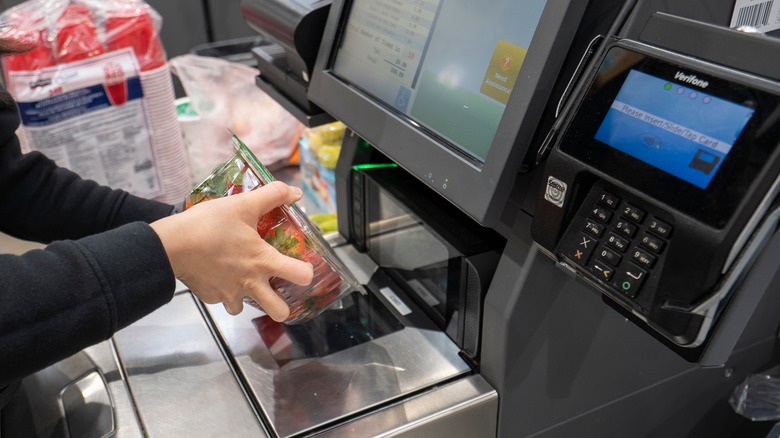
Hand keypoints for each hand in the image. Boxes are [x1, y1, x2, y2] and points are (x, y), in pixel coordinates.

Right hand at [150, 181, 313, 320]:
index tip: (302, 267)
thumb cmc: (208, 225)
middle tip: (276, 290)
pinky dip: (222, 290)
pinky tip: (216, 273)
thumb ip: (272, 195)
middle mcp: (251, 284)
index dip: (307, 273)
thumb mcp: (243, 204)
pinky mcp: (211, 298)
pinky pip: (222, 300)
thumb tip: (294, 192)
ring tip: (240, 279)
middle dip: (282, 306)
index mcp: (263, 261)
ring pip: (246, 308)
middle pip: (280, 312)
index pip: (302, 276)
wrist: (170, 246)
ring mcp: (230, 294)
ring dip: (246, 297)